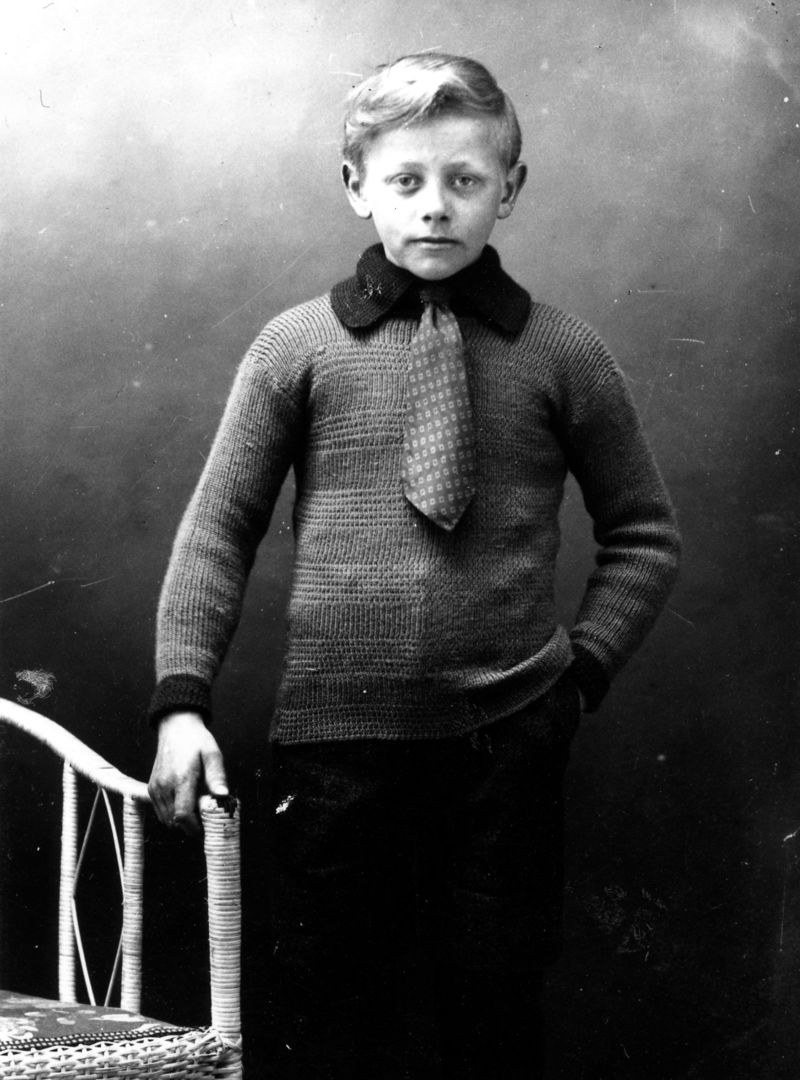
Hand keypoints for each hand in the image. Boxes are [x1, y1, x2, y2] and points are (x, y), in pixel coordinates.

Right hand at [148, 711, 228, 834]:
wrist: (176, 728)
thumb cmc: (197, 741)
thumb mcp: (212, 754)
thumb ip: (217, 776)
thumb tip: (223, 795)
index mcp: (181, 778)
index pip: (183, 815)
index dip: (194, 828)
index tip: (205, 829)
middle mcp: (165, 786)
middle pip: (174, 821)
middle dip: (189, 826)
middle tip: (204, 820)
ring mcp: (156, 788)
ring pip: (165, 818)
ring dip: (180, 821)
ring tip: (195, 810)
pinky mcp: (151, 787)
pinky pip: (160, 811)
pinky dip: (171, 814)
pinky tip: (184, 803)